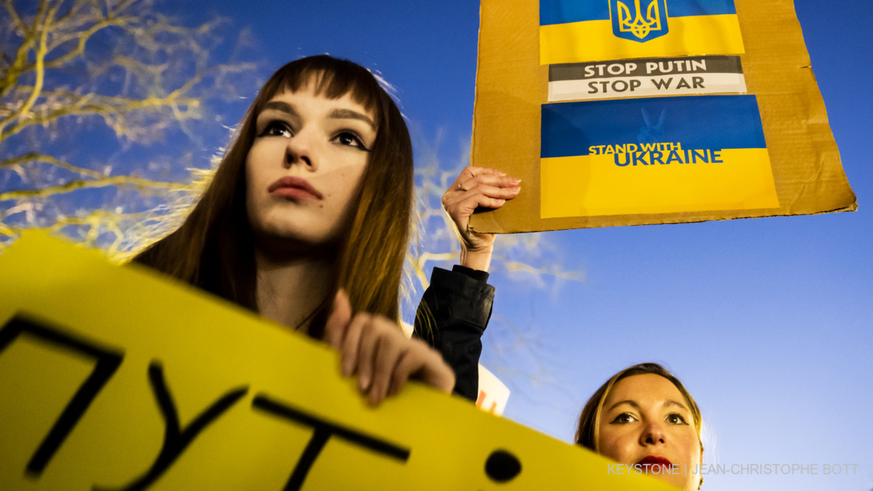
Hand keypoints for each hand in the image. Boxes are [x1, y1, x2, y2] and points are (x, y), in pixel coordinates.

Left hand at [323, 290, 454, 405]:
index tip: (345, 373)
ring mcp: (417, 346)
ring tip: (376, 397)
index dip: (349, 343)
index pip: (360, 321)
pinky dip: (398, 376)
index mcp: (377, 336)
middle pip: (374, 326)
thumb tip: (339, 295)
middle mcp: (397, 335)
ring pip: (391, 340)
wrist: (418, 420)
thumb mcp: (353, 367)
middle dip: (364, 359)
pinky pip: (411, 356)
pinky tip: (394, 393)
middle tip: (361, 388)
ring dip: (380, 371)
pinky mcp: (433, 360)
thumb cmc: (381, 393)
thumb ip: (341, 335)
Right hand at [441, 166, 520, 270]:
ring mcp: (451, 202)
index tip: (505, 175)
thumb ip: (487, 190)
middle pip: (477, 179)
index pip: (469, 172)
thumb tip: (507, 176)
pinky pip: (477, 198)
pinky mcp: (456, 210)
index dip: (488, 170)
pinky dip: (491, 200)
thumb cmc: (484, 226)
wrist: (479, 248)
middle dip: (499, 180)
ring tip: (514, 192)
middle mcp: (449, 195)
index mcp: (453, 191)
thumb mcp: (485, 204)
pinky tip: (502, 203)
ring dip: (500, 190)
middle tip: (516, 182)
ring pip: (479, 188)